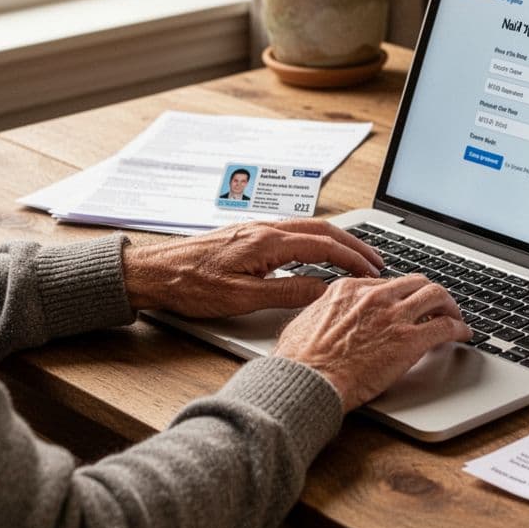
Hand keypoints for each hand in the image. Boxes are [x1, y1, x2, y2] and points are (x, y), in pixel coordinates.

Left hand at [122, 219, 383, 317]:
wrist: (152, 272)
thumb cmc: (189, 285)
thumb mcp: (241, 299)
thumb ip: (287, 293)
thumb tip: (323, 290)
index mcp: (267, 242)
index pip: (324, 246)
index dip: (353, 258)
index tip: (372, 271)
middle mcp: (264, 229)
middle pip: (322, 230)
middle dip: (353, 245)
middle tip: (375, 262)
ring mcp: (255, 230)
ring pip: (308, 229)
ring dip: (335, 242)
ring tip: (354, 258)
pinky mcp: (246, 236)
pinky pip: (292, 233)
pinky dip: (315, 242)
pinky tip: (317, 256)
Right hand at [274, 275, 471, 410]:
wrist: (309, 379)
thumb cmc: (300, 361)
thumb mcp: (303, 323)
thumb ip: (320, 314)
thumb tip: (321, 318)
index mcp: (348, 289)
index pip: (386, 283)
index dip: (401, 295)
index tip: (406, 304)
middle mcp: (374, 295)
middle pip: (415, 282)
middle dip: (430, 293)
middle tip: (437, 306)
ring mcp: (394, 315)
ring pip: (436, 296)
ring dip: (449, 306)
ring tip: (454, 317)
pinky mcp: (410, 339)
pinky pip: (445, 326)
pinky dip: (459, 328)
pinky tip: (463, 335)